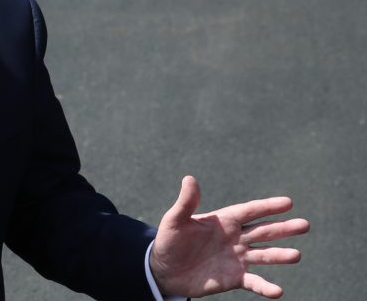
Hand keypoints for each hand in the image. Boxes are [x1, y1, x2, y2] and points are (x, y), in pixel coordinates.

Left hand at [150, 176, 309, 298]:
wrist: (165, 269)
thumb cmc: (169, 241)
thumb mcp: (175, 221)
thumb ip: (185, 203)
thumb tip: (189, 178)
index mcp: (224, 221)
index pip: (250, 211)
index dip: (268, 206)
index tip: (288, 202)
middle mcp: (235, 238)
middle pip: (263, 231)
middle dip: (283, 228)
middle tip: (304, 225)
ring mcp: (237, 258)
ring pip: (263, 255)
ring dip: (280, 255)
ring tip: (296, 255)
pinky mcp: (234, 278)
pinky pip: (254, 282)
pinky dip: (265, 287)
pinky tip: (278, 292)